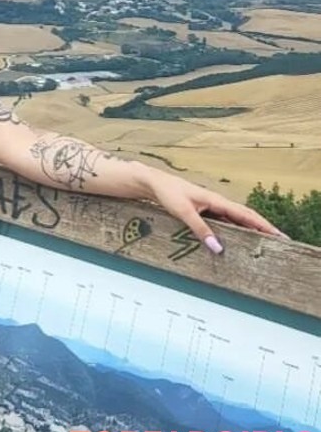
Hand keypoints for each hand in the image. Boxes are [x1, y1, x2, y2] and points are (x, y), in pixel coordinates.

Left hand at [148, 174, 288, 252]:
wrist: (153, 183)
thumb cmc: (168, 193)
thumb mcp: (185, 213)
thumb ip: (201, 230)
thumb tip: (218, 248)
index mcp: (217, 201)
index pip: (246, 215)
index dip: (263, 225)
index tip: (279, 235)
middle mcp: (217, 202)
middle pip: (245, 216)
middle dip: (262, 228)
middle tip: (279, 241)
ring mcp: (211, 206)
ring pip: (235, 219)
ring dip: (249, 228)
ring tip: (263, 241)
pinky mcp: (203, 209)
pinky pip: (224, 220)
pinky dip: (234, 228)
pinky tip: (236, 238)